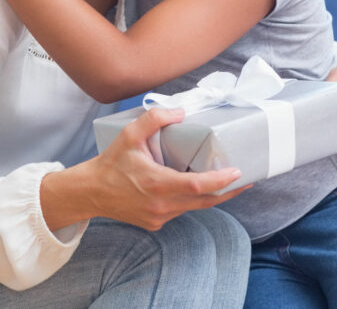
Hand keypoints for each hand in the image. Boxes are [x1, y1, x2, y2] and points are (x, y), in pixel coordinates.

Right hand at [79, 108, 249, 230]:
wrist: (91, 192)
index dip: (221, 181)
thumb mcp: (129, 135)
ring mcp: (159, 217)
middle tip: (245, 179)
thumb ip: (154, 119)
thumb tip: (181, 112)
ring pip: (192, 207)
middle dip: (227, 191)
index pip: (198, 186)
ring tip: (223, 182)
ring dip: (208, 196)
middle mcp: (161, 205)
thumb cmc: (111, 163)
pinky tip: (191, 189)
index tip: (238, 172)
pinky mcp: (155, 224)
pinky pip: (179, 211)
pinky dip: (188, 201)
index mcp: (157, 184)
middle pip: (204, 201)